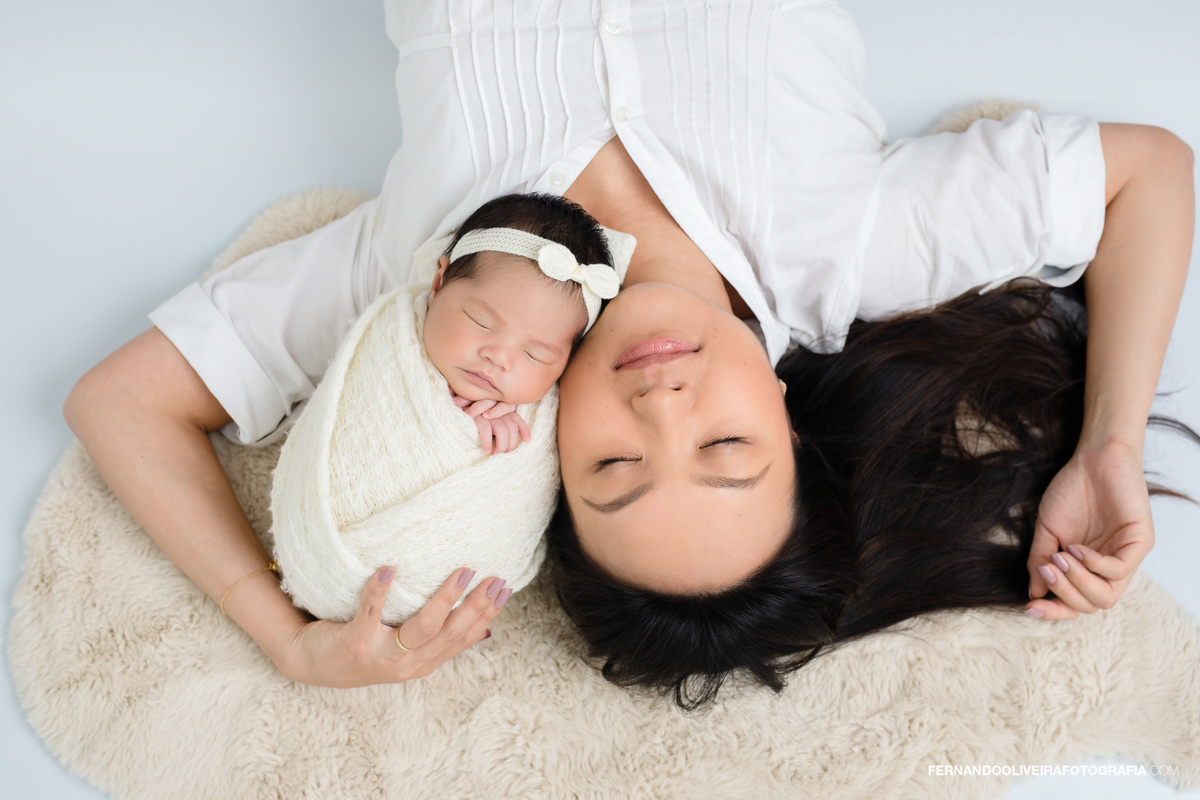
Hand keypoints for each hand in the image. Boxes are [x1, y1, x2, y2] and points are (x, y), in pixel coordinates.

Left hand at [282, 566, 510, 687]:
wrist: (309, 663)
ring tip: (461, 573)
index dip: (486, 615)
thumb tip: (485, 632)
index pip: (462, 639)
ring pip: (422, 628)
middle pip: (448, 633)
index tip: (506, 589)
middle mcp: (405, 663)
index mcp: (421, 663)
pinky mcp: (354, 643)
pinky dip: (379, 592)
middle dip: (475, 606)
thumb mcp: (406, 655)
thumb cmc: (363, 648)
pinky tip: (389, 569)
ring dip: (443, 600)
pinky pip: (369, 614)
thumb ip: (440, 643)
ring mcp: (380, 655)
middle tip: (493, 578)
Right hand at [450, 394, 530, 453]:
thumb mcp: (485, 419)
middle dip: (510, 444)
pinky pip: (486, 430)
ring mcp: (486, 411)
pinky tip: (486, 449)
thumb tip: (507, 443)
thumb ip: (496, 425)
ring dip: (500, 446)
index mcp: (499, 408)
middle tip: (503, 453)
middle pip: (511, 429)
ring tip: (495, 454)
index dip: (524, 429)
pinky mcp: (475, 415)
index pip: (516, 418)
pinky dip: (487, 442)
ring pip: (502, 431)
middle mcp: (495, 408)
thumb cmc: (468, 418)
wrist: (449, 408)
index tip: (528, 440)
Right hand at [1026, 440, 1153, 619]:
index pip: (1076, 603)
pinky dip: (1092, 564)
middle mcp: (1109, 568)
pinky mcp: (1140, 543)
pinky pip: (1118, 570)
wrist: (1093, 458)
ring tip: (1059, 558)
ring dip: (1077, 582)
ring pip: (1107, 596)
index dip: (1054, 610)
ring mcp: (1126, 557)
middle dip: (1063, 594)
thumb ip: (1040, 561)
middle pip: (1091, 606)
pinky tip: (1076, 548)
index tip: (1029, 607)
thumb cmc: (1072, 491)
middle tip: (1045, 569)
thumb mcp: (1048, 530)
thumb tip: (1035, 593)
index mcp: (1089, 568)